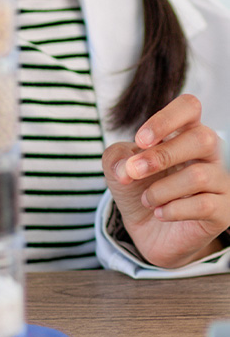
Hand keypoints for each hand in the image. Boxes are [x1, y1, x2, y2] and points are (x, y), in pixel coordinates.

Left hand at [102, 95, 229, 268]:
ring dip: (161, 189)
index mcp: (186, 130)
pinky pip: (204, 205)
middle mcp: (210, 152)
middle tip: (134, 171)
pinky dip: (173, 210)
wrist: (147, 229)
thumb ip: (116, 159)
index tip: (141, 140)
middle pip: (202, 138)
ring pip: (199, 176)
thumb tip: (126, 169)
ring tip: (146, 199)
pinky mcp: (223, 211)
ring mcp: (220, 181)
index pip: (189, 106)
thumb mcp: (119, 167)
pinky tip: (160, 212)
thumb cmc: (139, 186)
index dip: (165, 119)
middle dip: (161, 156)